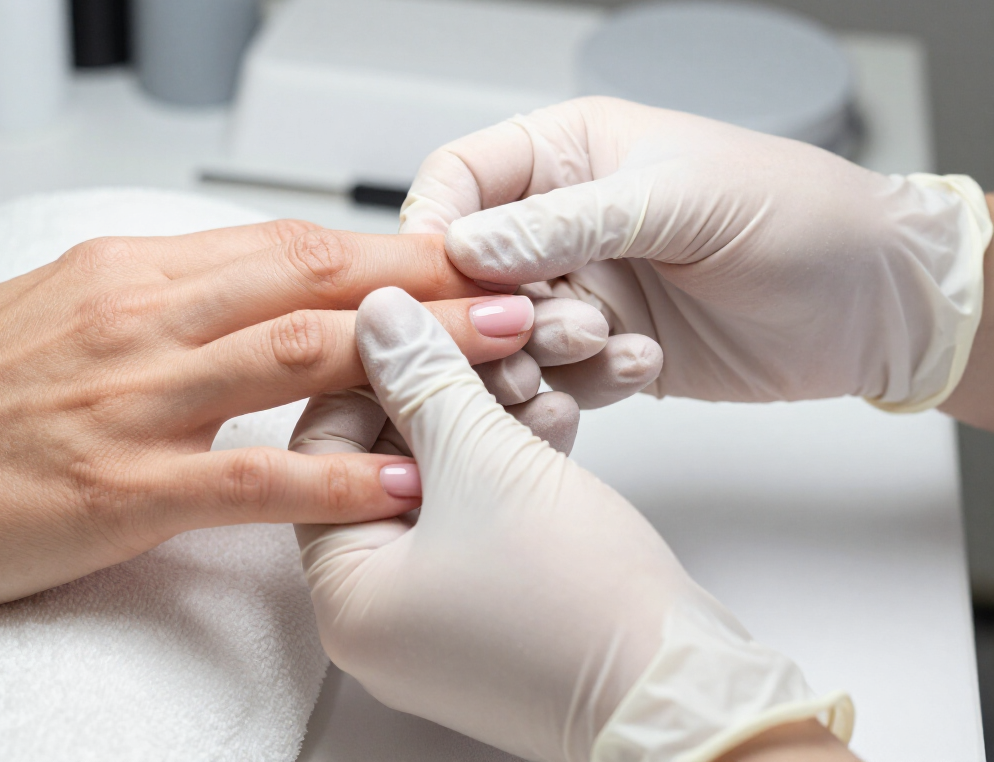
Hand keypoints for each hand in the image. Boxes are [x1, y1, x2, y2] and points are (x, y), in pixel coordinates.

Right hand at [0, 222, 531, 627]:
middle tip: (518, 282)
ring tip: (502, 357)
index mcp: (131, 272)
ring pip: (297, 357)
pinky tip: (402, 480)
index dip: (387, 250)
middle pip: (314, 282)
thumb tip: (250, 285)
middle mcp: (141, 320)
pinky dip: (336, 475)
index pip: (289, 244)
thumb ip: (164, 295)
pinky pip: (251, 475)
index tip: (461, 254)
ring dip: (411, 355)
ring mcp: (133, 402)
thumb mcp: (62, 308)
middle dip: (428, 282)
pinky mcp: (121, 489)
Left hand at [293, 288, 852, 761]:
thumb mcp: (484, 462)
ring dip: (487, 424)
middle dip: (443, 396)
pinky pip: (483, 520)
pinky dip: (512, 468)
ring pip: (445, 488)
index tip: (412, 330)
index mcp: (346, 596)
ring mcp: (439, 619)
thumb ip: (423, 377)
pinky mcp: (496, 612)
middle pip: (386, 466)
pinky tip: (553, 420)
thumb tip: (377, 315)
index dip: (367, 376)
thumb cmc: (575, 603)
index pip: (322, 453)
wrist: (682, 690)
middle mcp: (379, 616)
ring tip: (534, 377)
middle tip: (482, 345)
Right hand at [400, 97, 991, 410]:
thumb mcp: (681, 200)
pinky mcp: (608, 349)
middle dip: (489, 307)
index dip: (435, 226)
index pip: (462, 179)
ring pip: (506, 333)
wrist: (876, 301)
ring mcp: (585, 289)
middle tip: (530, 330)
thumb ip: (568, 222)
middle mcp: (566, 222)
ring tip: (598, 345)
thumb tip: (467, 246)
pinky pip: (558, 377)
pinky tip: (643, 366)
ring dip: (536, 353)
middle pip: (471, 269)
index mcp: (573, 154)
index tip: (436, 275)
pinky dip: (582, 385)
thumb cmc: (800, 216)